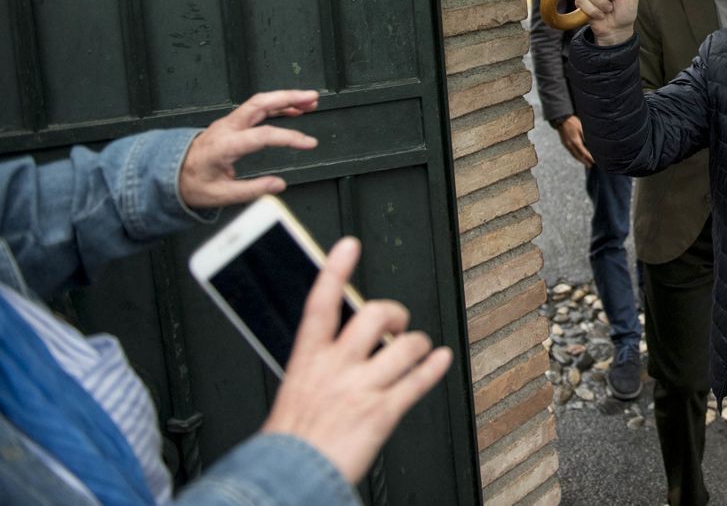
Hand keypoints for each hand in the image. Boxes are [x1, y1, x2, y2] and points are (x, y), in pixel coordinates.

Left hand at [179, 90, 319, 208]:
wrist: (169, 174)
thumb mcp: (221, 195)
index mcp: (224, 145)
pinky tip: (292, 109)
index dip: (289, 138)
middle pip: (260, 103)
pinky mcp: (230, 124)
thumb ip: (252, 189)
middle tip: (312, 97)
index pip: (263, 135)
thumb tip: (279, 185)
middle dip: (288, 97)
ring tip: (310, 100)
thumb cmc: (191, 183)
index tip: (308, 143)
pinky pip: (256, 109)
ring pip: (259, 102)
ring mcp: (227, 123)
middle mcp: (226, 128)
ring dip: (285, 98)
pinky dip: (276, 106)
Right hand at [262, 238, 452, 484]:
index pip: (320, 303)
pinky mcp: (382, 412)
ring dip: (415, 346)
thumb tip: (332, 348)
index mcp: (306, 360)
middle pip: (374, 316)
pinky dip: (434, 368)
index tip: (349, 245)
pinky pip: (417, 382)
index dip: (334, 270)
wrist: (284, 482)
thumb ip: (314, 367)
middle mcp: (336, 368)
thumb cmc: (288, 442)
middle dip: (393, 313)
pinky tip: (440, 360)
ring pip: (405, 347)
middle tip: (396, 322)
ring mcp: (361, 388)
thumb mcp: (290, 393)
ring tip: (414, 351)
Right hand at [557, 115, 592, 166]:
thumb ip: (586, 137)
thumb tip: (591, 145)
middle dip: (585, 161)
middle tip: (591, 165)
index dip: (589, 157)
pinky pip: (571, 152)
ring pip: (574, 155)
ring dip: (580, 160)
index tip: (594, 161)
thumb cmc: (573, 122)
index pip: (584, 152)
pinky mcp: (564, 143)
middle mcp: (570, 145)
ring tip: (586, 163)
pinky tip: (579, 156)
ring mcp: (566, 145)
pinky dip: (576, 156)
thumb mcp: (582, 128)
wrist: (562, 119)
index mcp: (575, 141)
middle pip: (578, 156)